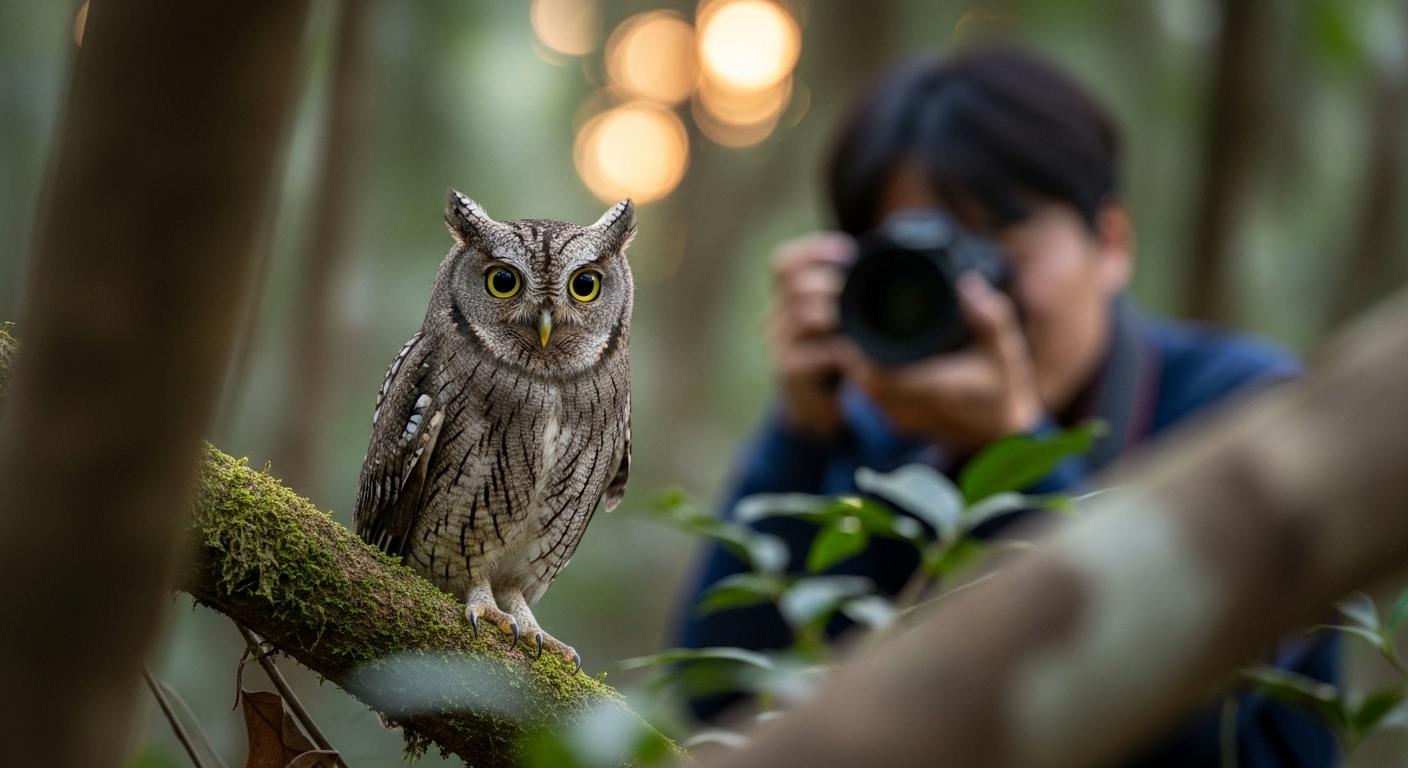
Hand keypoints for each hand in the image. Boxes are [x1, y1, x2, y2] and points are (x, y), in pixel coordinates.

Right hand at [765, 232, 854, 438]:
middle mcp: (775, 318)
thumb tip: (878, 257)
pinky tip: (854, 350)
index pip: (783, 262)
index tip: (847, 252)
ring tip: (851, 320)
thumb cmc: (829, 355)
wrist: (812, 406)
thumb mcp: (832, 319)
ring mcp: (779, 347)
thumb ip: (841, 292)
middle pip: (794, 284)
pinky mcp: (790, 372)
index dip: (813, 250)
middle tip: (849, 291)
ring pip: (805, 316)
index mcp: (784, 299)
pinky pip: (817, 353)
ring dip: (836, 314)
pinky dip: (841, 349)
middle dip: (828, 283)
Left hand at [839, 272, 1042, 449]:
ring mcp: (904, 419)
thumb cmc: (1004, 394)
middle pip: (861, 380)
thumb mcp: (1005, 353)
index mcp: (927, 390)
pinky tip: (881, 358)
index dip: (857, 349)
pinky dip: (873, 379)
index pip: (872, 373)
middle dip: (856, 352)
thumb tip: (969, 283)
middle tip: (859, 319)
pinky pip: (876, 399)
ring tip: (867, 333)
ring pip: (866, 391)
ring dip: (862, 366)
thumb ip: (990, 319)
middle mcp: (909, 409)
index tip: (858, 320)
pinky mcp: (904, 424)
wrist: (1006, 439)